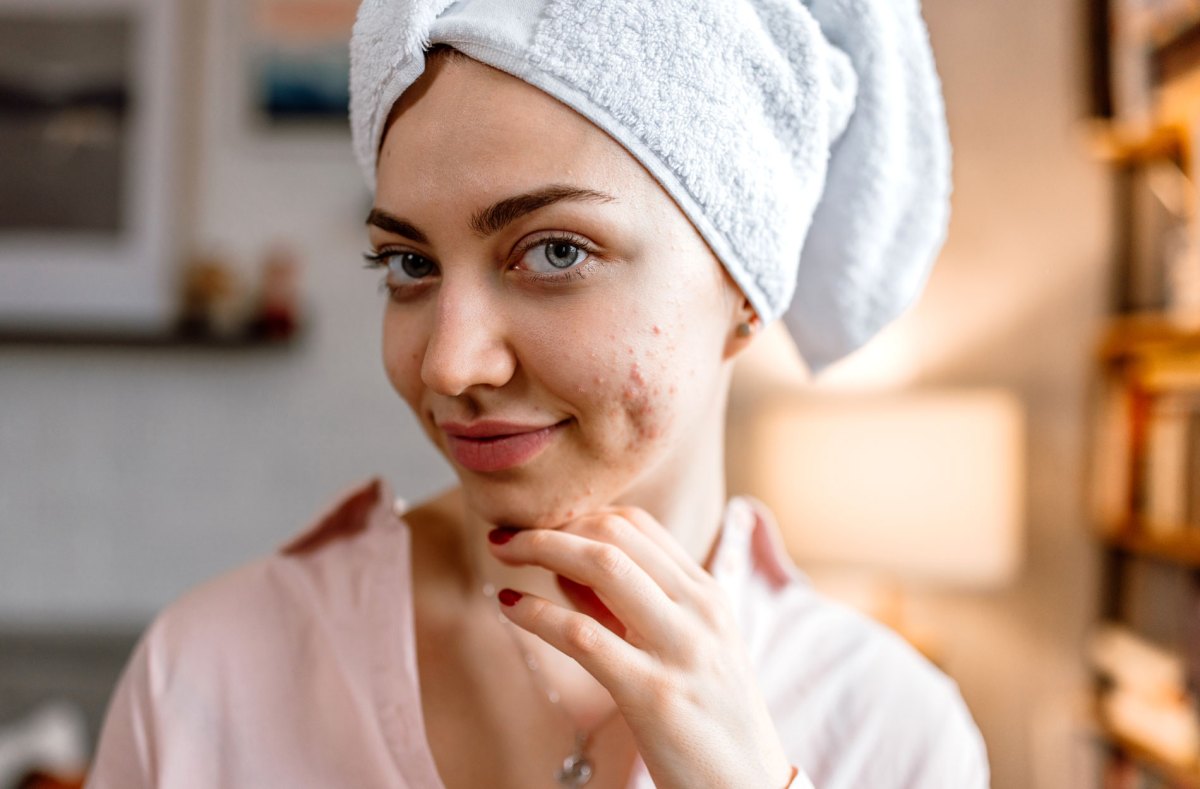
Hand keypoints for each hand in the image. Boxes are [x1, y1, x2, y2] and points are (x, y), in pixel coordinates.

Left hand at [486, 508, 792, 788]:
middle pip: (615, 534)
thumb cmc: (707, 720)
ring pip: (602, 566)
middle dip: (552, 526)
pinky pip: (582, 635)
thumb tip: (561, 569)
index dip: (579, 515)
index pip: (637, 524)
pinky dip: (537, 613)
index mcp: (707, 594)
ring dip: (541, 549)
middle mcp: (699, 610)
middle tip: (507, 534)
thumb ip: (625, 607)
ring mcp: (679, 649)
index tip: (539, 527)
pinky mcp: (652, 693)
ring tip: (502, 555)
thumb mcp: (681, 649)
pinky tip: (508, 606)